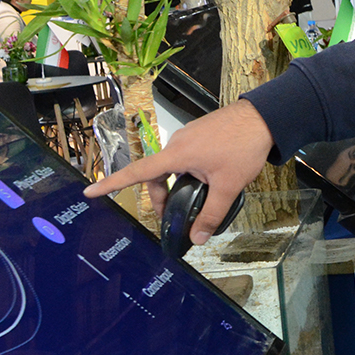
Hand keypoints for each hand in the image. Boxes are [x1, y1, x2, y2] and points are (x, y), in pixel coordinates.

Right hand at [82, 99, 273, 244]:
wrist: (263, 118)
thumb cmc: (244, 145)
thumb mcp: (228, 186)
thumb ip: (211, 213)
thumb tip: (198, 237)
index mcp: (177, 155)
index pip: (137, 173)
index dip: (112, 184)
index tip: (91, 192)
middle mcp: (177, 143)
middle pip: (156, 175)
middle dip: (160, 197)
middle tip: (173, 216)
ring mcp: (188, 137)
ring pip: (172, 167)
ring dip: (178, 185)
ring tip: (200, 197)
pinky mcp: (199, 134)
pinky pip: (185, 157)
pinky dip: (188, 172)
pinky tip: (209, 180)